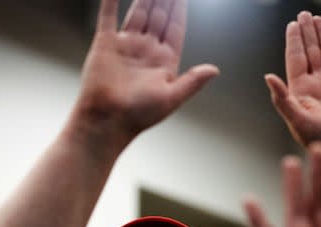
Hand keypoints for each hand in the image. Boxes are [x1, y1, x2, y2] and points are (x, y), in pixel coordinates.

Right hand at [74, 0, 218, 139]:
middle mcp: (146, 50)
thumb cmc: (139, 115)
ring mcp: (126, 45)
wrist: (106, 121)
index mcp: (164, 61)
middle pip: (158, 17)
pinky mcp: (105, 44)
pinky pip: (109, 16)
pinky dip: (112, 1)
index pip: (175, 28)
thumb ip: (193, 81)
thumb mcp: (172, 97)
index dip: (179, 10)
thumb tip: (215, 70)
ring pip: (138, 13)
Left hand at [266, 12, 320, 190]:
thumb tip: (267, 76)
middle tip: (305, 14)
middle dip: (307, 33)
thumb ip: (283, 99)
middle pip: (311, 53)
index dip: (294, 41)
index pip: (296, 60)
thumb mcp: (299, 120)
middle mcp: (318, 87)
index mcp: (302, 92)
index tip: (293, 24)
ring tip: (318, 19)